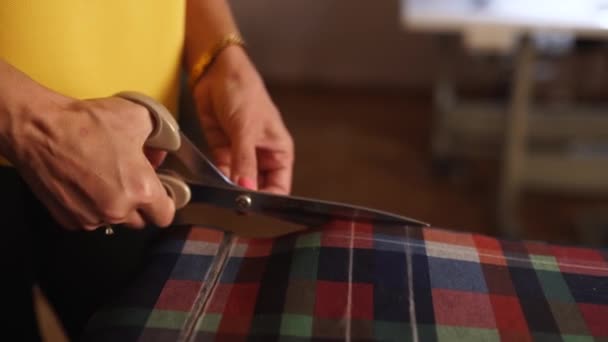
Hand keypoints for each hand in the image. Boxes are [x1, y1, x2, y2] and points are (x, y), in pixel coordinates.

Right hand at [5, 94, 174, 230]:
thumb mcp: (138, 117)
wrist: (39, 129)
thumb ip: (158, 138)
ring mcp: (91, 217)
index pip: (165, 215)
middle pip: (140, 220)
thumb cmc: (86, 122)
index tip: (161, 193)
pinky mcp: (68, 219)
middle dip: (139, 203)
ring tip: (105, 177)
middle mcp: (117, 210)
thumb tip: (160, 149)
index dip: (165, 203)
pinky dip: (91, 205)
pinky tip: (85, 182)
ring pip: (114, 220)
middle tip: (131, 179)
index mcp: (140, 189)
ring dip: (114, 204)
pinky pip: (89, 218)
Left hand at [192, 46, 293, 193]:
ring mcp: (241, 154)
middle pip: (258, 187)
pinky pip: (221, 171)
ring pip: (238, 181)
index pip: (279, 186)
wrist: (216, 73)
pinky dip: (217, 178)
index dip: (269, 200)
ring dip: (230, 188)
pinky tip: (214, 183)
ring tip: (223, 196)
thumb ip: (245, 162)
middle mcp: (262, 155)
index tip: (255, 208)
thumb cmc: (244, 93)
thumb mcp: (246, 130)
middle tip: (236, 205)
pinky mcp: (222, 150)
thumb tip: (246, 190)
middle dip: (248, 196)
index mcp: (278, 151)